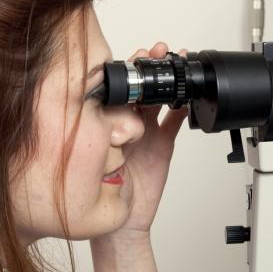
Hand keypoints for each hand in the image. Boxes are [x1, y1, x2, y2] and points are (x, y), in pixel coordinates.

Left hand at [98, 42, 186, 241]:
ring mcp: (147, 133)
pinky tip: (186, 97)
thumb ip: (97, 137)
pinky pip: (174, 123)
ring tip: (176, 63)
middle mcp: (128, 124)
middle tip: (158, 51)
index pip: (121, 90)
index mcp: (109, 123)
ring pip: (159, 100)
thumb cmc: (101, 192)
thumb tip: (86, 113)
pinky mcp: (163, 144)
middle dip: (151, 67)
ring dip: (169, 82)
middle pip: (142, 89)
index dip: (129, 71)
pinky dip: (180, 110)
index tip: (135, 56)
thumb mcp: (92, 158)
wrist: (123, 220)